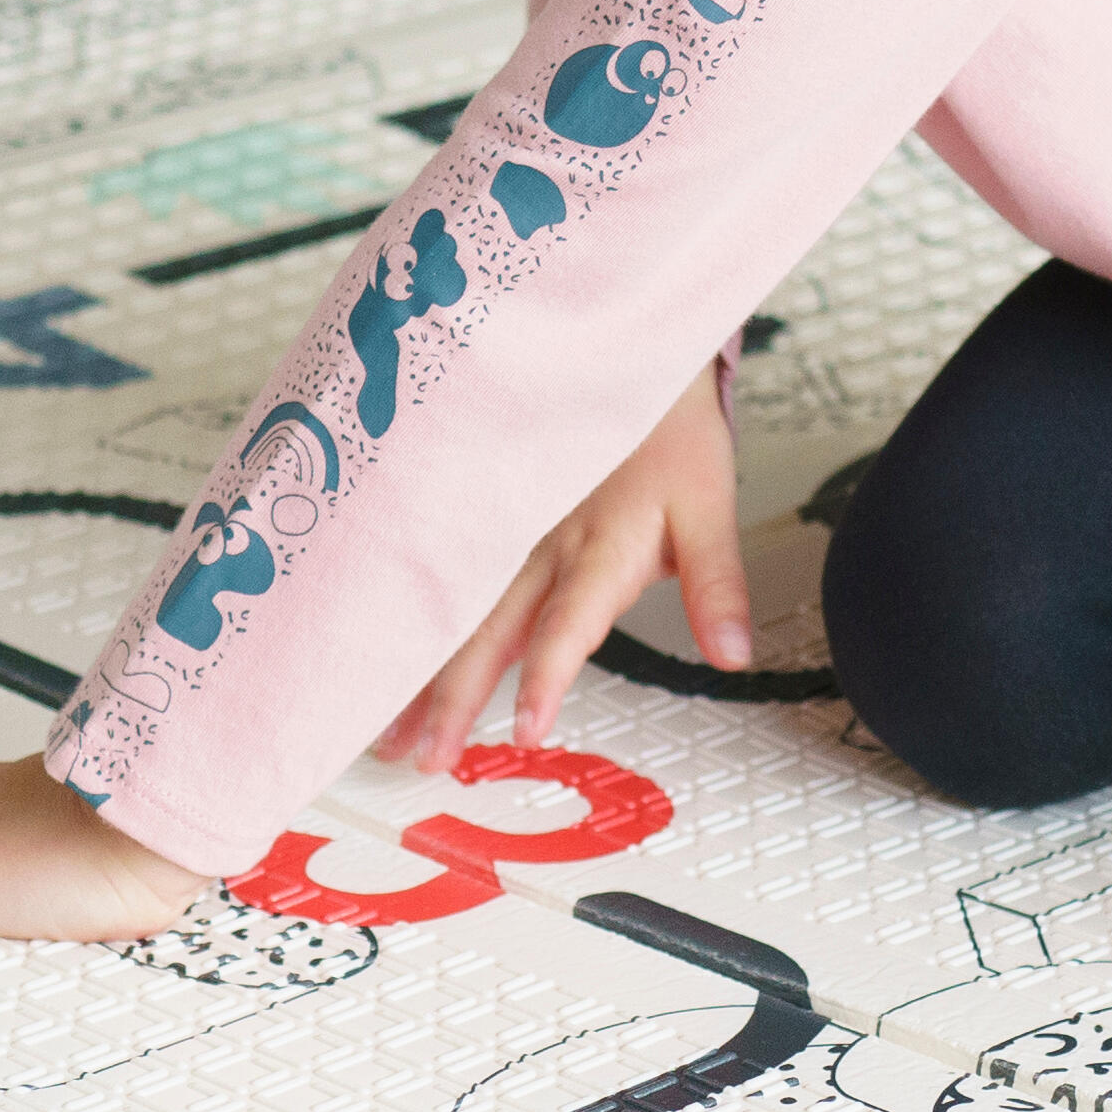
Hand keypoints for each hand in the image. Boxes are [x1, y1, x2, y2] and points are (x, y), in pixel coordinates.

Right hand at [382, 361, 749, 766]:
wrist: (623, 354)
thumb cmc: (667, 435)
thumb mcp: (709, 508)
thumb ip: (716, 586)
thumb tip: (734, 656)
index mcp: (597, 546)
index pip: (566, 624)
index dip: (545, 676)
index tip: (526, 730)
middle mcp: (540, 545)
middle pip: (489, 632)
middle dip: (454, 699)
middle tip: (426, 757)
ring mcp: (504, 533)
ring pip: (453, 613)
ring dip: (418, 676)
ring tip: (390, 734)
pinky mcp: (485, 521)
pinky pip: (442, 583)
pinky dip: (409, 630)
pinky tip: (377, 668)